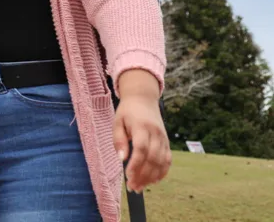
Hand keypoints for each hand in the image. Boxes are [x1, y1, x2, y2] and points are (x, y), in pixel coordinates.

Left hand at [113, 69, 170, 192]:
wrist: (143, 98)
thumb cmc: (127, 111)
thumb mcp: (117, 122)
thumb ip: (118, 140)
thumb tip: (122, 159)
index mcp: (141, 126)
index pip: (141, 148)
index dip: (136, 164)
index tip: (128, 176)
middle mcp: (155, 133)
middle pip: (152, 158)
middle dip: (143, 175)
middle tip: (133, 187)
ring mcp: (163, 138)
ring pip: (161, 161)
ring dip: (152, 177)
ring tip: (140, 187)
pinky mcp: (167, 142)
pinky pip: (168, 160)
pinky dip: (162, 172)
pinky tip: (153, 181)